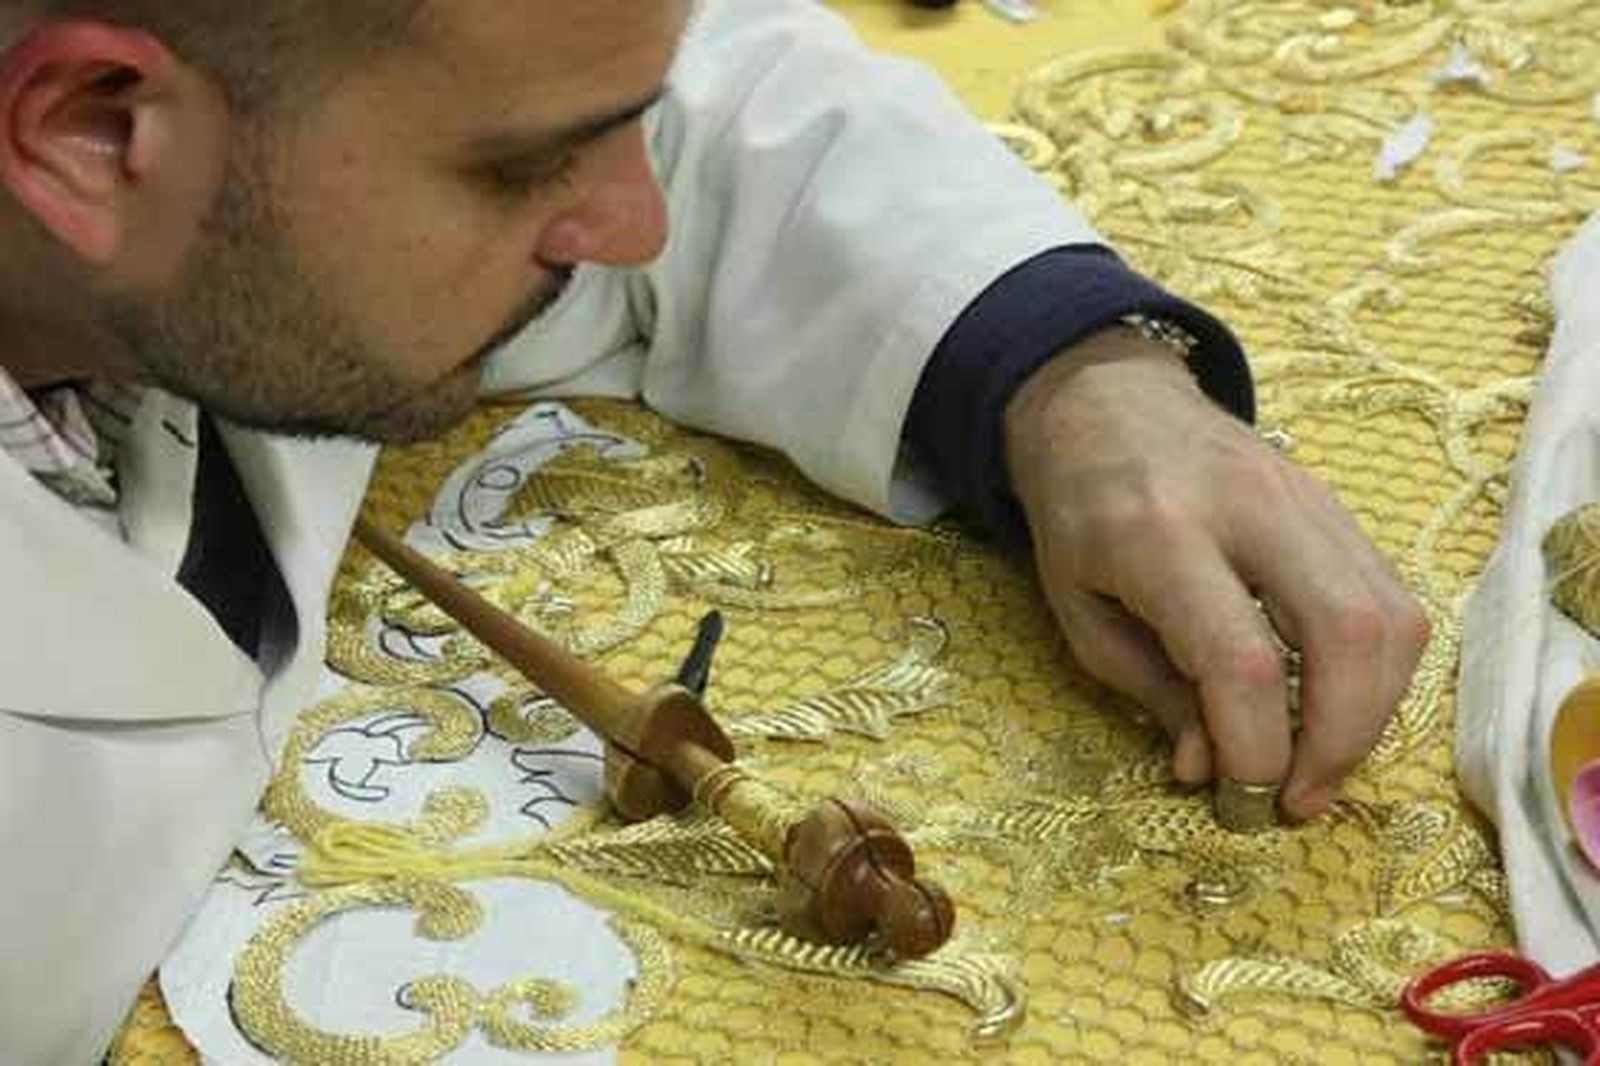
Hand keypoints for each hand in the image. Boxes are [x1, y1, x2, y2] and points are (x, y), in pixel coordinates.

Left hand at [1004, 327, 1429, 819]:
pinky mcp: (1338, 506)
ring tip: (1318, 764)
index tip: (1241, 796)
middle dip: (1341, 740)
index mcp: (1160, 536)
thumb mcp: (1078, 608)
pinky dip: (1379, 671)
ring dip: (1372, 713)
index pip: (1241, 658)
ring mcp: (1306, 499)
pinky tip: (1336, 708)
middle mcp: (1248, 509)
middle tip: (1298, 798)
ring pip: (1391, 617)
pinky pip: (1392, 597)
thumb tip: (1212, 770)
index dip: (1256, 746)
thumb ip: (1148, 691)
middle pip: (1347, 633)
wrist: (1104, 403)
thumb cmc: (1079, 513)